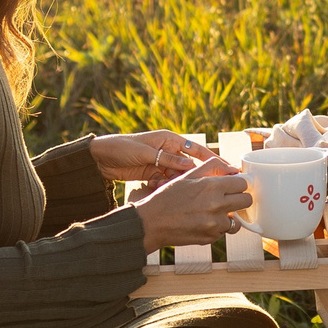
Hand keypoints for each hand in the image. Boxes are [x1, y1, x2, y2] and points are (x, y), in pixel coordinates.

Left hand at [91, 131, 218, 185]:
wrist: (99, 158)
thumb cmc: (122, 147)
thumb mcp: (145, 153)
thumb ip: (167, 159)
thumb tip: (189, 166)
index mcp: (170, 139)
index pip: (197, 150)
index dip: (213, 160)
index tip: (227, 169)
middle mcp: (168, 151)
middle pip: (189, 166)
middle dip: (194, 177)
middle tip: (202, 187)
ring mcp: (161, 163)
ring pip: (177, 177)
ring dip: (175, 183)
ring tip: (169, 186)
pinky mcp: (153, 174)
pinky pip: (165, 182)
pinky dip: (163, 186)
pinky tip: (156, 186)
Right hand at [129, 158, 251, 252]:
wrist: (151, 223)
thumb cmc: (167, 197)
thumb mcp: (187, 176)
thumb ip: (212, 168)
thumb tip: (233, 169)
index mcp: (212, 186)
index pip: (242, 183)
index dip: (237, 183)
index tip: (232, 186)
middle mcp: (217, 205)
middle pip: (247, 200)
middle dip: (239, 198)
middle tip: (227, 198)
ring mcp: (215, 224)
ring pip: (237, 219)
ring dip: (229, 216)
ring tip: (213, 212)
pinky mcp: (211, 237)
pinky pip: (224, 231)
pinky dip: (218, 227)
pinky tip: (204, 222)